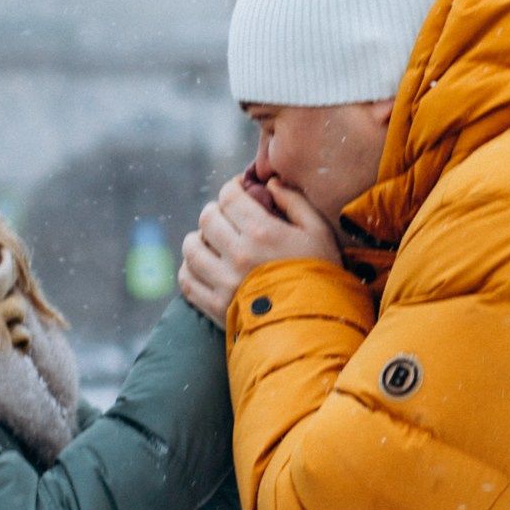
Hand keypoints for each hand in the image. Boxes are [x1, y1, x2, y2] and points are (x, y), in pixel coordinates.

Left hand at [177, 175, 339, 324]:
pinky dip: (190, 270)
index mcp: (262, 232)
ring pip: (191, 248)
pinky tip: (205, 267)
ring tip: (212, 242)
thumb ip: (294, 201)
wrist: (318, 327)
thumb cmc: (322, 275)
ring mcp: (224, 282)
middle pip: (207, 218)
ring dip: (198, 239)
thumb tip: (270, 182)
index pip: (229, 196)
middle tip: (227, 217)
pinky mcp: (216, 307)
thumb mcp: (318, 232)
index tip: (240, 192)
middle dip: (216, 211)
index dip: (232, 188)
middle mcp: (238, 254)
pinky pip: (188, 281)